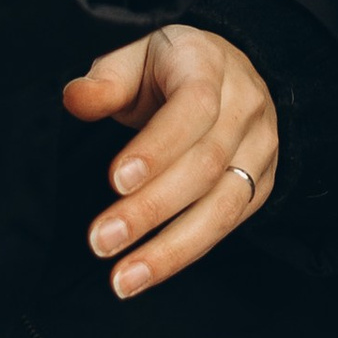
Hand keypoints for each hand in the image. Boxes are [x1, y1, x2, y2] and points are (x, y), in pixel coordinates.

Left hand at [66, 23, 278, 298]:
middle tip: (102, 241)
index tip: (116, 181)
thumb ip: (105, 82)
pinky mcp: (262, 183)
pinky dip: (186, 253)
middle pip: (206, 165)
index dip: (158, 147)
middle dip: (151, 209)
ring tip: (124, 279)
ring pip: (223, 206)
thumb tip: (75, 100)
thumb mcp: (134, 59)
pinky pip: (228, 225)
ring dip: (172, 249)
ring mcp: (260, 147)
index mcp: (210, 64)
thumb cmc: (168, 69)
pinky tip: (148, 272)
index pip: (194, 107)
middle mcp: (245, 106)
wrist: (228, 72)